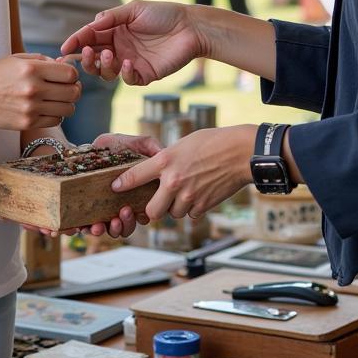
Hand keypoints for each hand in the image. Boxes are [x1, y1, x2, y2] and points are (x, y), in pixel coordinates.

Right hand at [0, 53, 79, 128]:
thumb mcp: (18, 59)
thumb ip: (44, 61)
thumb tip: (67, 66)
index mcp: (32, 69)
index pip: (70, 74)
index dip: (72, 74)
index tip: (66, 76)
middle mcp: (34, 89)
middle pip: (73, 93)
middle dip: (73, 89)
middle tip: (65, 88)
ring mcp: (31, 108)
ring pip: (68, 109)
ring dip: (66, 104)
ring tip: (56, 100)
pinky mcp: (27, 123)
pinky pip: (56, 121)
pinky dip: (55, 116)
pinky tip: (46, 109)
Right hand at [60, 1, 204, 86]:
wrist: (190, 27)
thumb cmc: (164, 14)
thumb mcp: (134, 9)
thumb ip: (110, 17)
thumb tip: (89, 27)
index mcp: (114, 31)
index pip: (89, 38)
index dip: (76, 42)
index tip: (65, 49)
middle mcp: (119, 47)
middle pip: (94, 58)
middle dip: (86, 58)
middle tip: (88, 52)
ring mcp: (130, 62)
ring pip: (106, 72)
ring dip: (103, 65)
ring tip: (110, 54)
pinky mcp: (144, 74)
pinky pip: (126, 79)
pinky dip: (122, 73)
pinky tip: (127, 62)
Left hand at [82, 133, 162, 237]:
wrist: (88, 145)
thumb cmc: (116, 145)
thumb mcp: (137, 143)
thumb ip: (151, 147)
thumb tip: (162, 152)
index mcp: (134, 196)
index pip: (141, 214)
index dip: (142, 217)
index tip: (141, 213)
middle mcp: (120, 206)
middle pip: (126, 226)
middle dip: (126, 224)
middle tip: (124, 212)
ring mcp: (103, 210)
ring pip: (109, 230)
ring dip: (109, 230)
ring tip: (105, 223)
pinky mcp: (85, 211)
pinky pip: (85, 227)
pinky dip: (86, 229)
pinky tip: (86, 226)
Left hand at [98, 125, 255, 224]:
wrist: (241, 153)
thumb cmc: (214, 142)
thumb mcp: (183, 144)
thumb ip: (167, 159)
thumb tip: (158, 170)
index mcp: (165, 161)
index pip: (135, 176)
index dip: (122, 184)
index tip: (116, 187)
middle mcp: (173, 181)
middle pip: (153, 210)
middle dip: (154, 208)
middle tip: (159, 201)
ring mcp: (189, 196)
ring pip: (174, 214)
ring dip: (177, 207)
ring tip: (187, 191)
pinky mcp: (203, 205)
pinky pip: (192, 215)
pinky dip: (194, 209)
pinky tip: (201, 193)